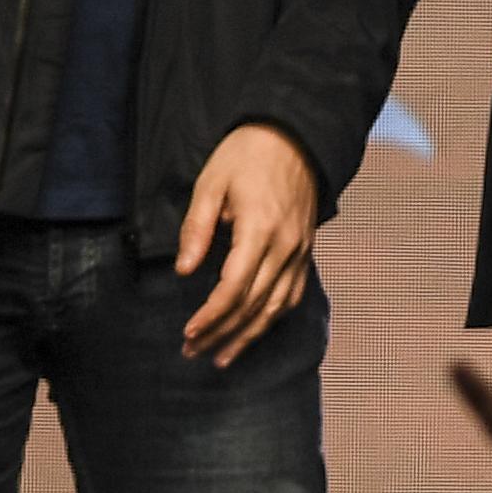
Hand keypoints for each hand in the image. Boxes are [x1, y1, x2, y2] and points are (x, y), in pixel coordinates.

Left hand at [175, 123, 319, 366]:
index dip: (211, 316)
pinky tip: (256, 329)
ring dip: (249, 335)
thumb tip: (185, 271)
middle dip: (223, 333)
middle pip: (254, 304)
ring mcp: (301, 249)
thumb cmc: (247, 154)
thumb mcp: (211, 183)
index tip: (189, 333)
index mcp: (260, 228)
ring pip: (277, 306)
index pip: (234, 287)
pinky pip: (293, 292)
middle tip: (194, 352)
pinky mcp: (306, 248)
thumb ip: (196, 228)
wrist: (295, 135)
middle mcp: (286, 245)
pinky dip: (273, 317)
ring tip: (224, 357)